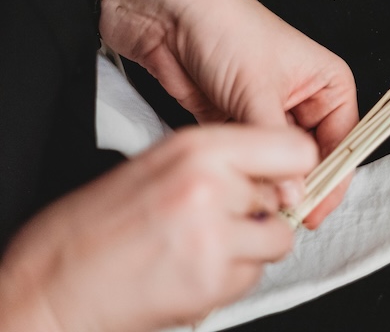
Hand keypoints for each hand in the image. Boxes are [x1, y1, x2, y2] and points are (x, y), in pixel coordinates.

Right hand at [0, 125, 317, 331]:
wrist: (52, 285)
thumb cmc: (93, 227)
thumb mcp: (158, 165)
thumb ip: (218, 162)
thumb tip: (269, 168)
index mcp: (196, 148)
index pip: (292, 146)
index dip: (295, 165)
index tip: (287, 177)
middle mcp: (209, 186)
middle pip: (282, 195)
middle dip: (260, 210)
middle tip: (223, 220)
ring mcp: (213, 235)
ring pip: (277, 238)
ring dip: (251, 247)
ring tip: (207, 247)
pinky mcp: (212, 280)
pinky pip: (254, 275)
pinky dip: (232, 277)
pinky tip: (194, 270)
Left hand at [99, 0, 356, 225]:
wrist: (161, 11)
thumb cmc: (222, 26)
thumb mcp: (256, 88)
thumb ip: (276, 145)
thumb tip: (293, 194)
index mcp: (326, 82)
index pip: (344, 141)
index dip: (333, 178)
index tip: (315, 212)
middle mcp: (302, 99)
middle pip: (313, 156)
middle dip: (300, 185)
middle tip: (285, 216)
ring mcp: (267, 112)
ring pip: (278, 161)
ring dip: (270, 182)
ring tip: (259, 207)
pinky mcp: (234, 121)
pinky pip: (248, 158)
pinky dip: (245, 175)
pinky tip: (240, 193)